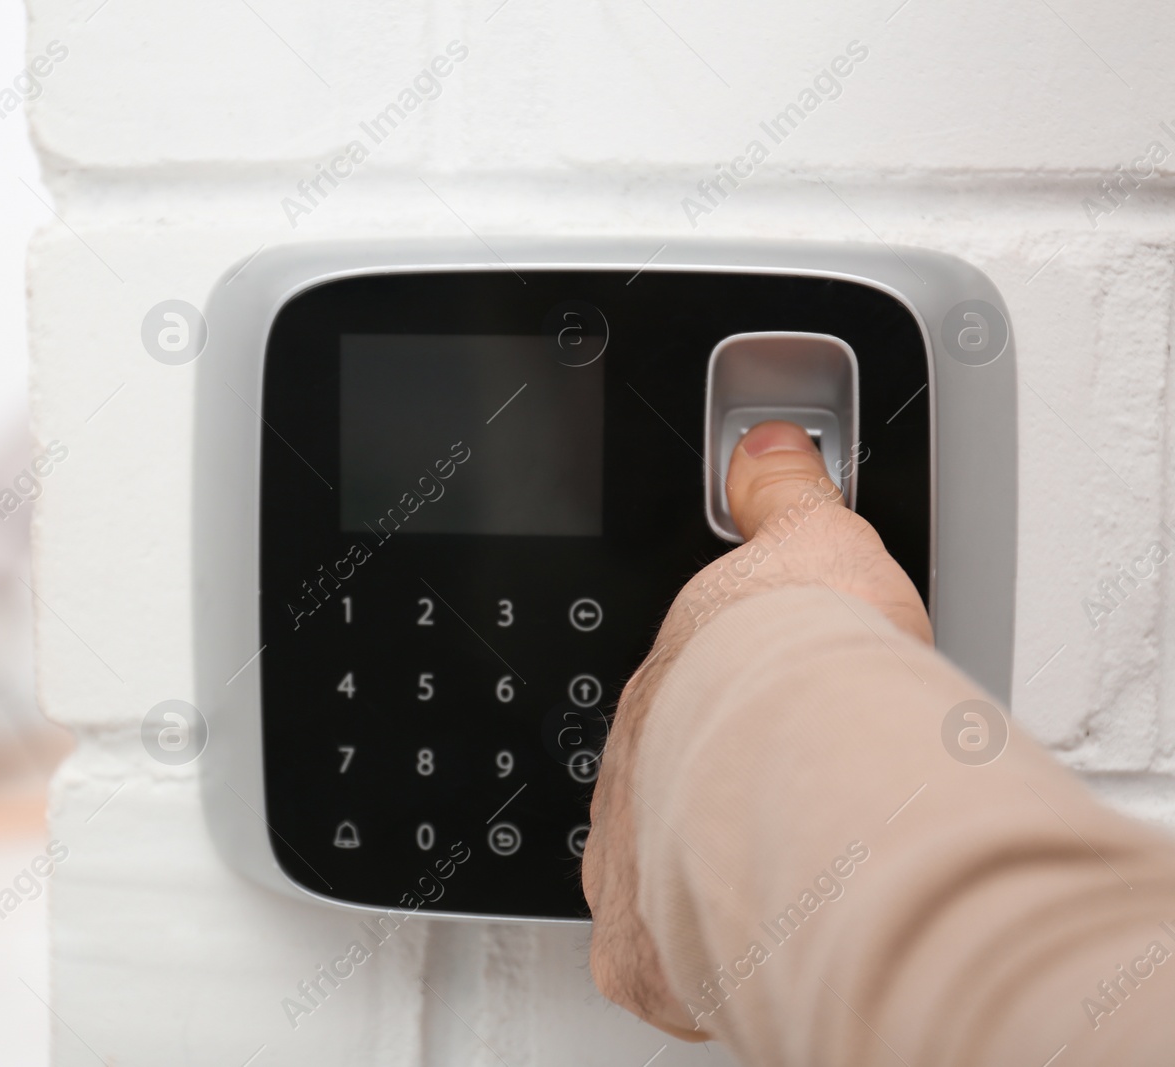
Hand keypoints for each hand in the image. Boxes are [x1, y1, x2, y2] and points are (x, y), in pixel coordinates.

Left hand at [581, 420, 929, 1035]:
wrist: (799, 755)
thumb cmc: (800, 665)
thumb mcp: (806, 540)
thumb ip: (784, 497)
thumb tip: (769, 452)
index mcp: (663, 696)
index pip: (677, 713)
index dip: (719, 724)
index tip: (758, 740)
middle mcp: (632, 777)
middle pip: (660, 796)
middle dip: (709, 802)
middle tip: (778, 815)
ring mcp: (629, 862)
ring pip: (656, 881)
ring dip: (704, 882)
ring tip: (778, 888)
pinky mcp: (644, 949)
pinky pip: (661, 966)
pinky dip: (702, 965)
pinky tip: (753, 954)